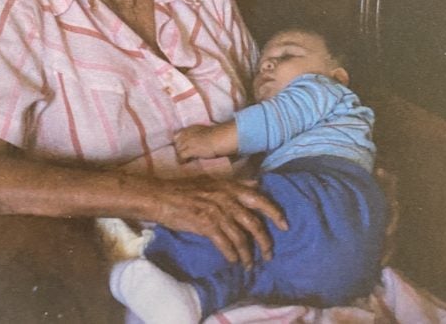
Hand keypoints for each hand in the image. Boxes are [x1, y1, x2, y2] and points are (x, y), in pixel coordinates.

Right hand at [147, 175, 287, 268]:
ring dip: (247, 254)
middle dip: (265, 241)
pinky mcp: (205, 224)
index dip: (275, 212)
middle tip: (269, 254)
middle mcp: (226, 198)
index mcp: (229, 187)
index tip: (285, 225)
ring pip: (240, 236)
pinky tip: (232, 261)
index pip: (259, 199)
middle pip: (254, 222)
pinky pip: (224, 243)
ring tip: (249, 264)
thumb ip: (236, 184)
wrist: (160, 196)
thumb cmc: (185, 190)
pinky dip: (231, 254)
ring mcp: (216, 211)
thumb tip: (257, 184)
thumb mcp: (213, 182)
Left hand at [174, 122, 237, 161]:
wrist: (220, 138)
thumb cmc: (216, 136)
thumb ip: (197, 135)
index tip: (182, 148)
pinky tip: (185, 163)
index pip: (176, 136)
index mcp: (190, 129)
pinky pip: (181, 156)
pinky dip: (182, 160)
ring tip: (186, 160)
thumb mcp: (203, 132)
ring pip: (178, 150)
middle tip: (184, 156)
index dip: (178, 143)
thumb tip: (195, 144)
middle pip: (177, 144)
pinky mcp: (190, 149)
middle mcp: (186, 134)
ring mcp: (188, 142)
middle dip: (179, 150)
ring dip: (181, 156)